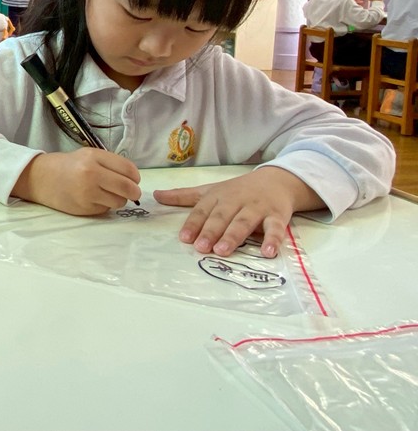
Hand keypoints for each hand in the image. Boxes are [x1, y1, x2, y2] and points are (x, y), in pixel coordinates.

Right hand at [14, 149, 140, 215]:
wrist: (41, 178)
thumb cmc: (67, 165)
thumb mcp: (88, 155)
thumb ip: (110, 164)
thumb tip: (134, 180)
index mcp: (94, 157)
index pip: (128, 169)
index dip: (135, 177)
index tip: (133, 179)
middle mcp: (91, 174)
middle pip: (127, 187)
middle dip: (134, 192)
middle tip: (132, 192)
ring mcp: (87, 193)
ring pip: (119, 201)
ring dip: (119, 200)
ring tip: (108, 194)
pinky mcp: (83, 208)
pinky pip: (105, 209)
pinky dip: (104, 205)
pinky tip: (93, 199)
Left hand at [153, 166, 322, 257]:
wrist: (276, 180)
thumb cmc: (238, 190)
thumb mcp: (210, 191)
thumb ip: (183, 196)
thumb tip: (155, 195)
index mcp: (218, 196)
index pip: (203, 211)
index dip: (194, 224)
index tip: (184, 238)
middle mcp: (236, 201)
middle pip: (222, 217)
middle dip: (211, 231)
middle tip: (201, 247)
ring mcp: (257, 208)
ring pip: (244, 222)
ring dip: (233, 236)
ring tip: (223, 250)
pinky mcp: (277, 216)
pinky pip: (275, 228)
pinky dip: (273, 240)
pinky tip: (268, 252)